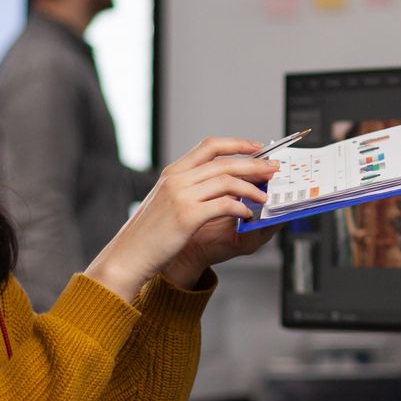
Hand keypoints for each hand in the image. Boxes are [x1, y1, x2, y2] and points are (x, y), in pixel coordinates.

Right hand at [84, 136, 277, 300]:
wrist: (128, 256)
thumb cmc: (148, 234)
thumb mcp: (165, 201)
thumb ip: (190, 187)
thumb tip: (225, 183)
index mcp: (173, 172)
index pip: (210, 146)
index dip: (237, 143)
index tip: (257, 147)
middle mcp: (177, 179)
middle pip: (225, 161)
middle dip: (254, 164)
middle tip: (273, 169)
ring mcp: (181, 196)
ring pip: (228, 180)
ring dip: (252, 187)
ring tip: (264, 196)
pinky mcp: (187, 216)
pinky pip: (224, 204)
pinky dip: (241, 207)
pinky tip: (248, 214)